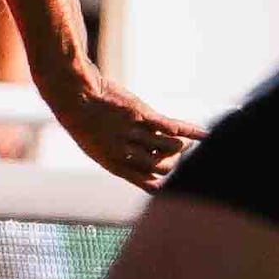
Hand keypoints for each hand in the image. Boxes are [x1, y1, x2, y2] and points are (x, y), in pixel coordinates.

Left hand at [50, 74, 203, 193]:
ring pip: (171, 148)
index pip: (149, 184)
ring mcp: (134, 133)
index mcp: (114, 164)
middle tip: (172, 152)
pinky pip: (172, 128)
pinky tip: (205, 135)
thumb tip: (144, 163)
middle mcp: (125, 152)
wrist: (73, 94)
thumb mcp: (97, 145)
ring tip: (179, 139)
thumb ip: (120, 156)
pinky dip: (190, 131)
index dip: (164, 181)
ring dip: (180, 145)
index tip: (170, 176)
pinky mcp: (142, 115)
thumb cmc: (83, 119)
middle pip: (163, 167)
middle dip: (172, 162)